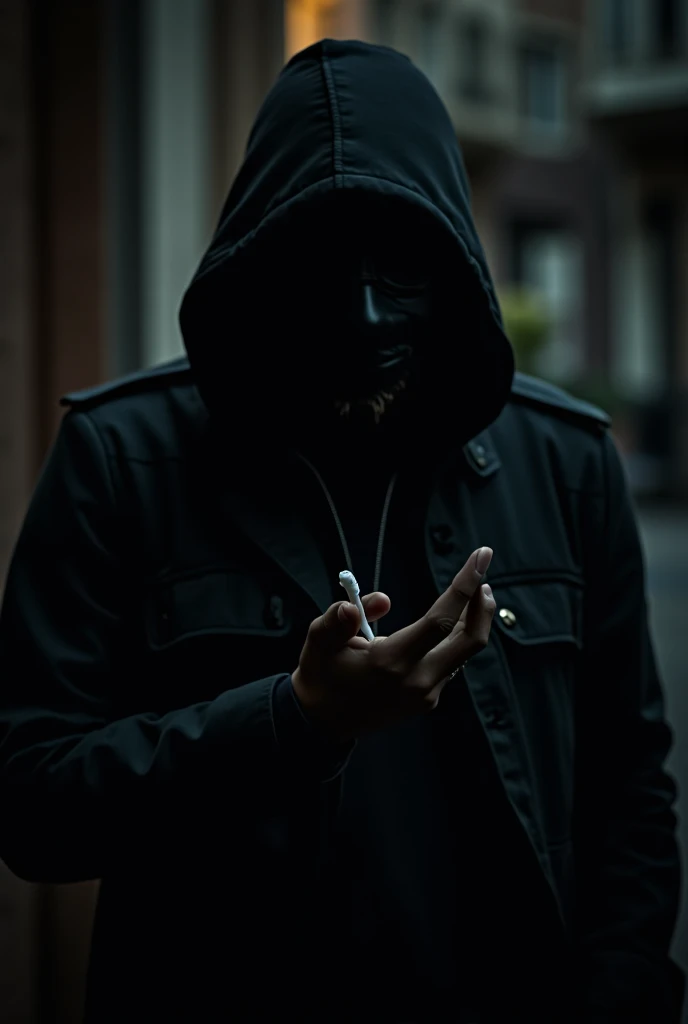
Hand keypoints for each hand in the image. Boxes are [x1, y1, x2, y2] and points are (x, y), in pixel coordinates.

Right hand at [291, 547, 494, 741]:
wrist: (322, 723)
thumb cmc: (322, 675)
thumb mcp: (319, 640)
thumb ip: (340, 617)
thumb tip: (380, 600)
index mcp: (390, 662)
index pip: (439, 621)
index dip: (464, 586)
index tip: (481, 558)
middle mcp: (416, 680)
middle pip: (469, 640)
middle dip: (483, 605)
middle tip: (483, 577)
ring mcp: (426, 694)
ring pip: (465, 653)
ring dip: (474, 621)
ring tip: (474, 594)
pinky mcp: (428, 700)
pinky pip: (453, 664)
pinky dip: (459, 638)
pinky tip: (454, 621)